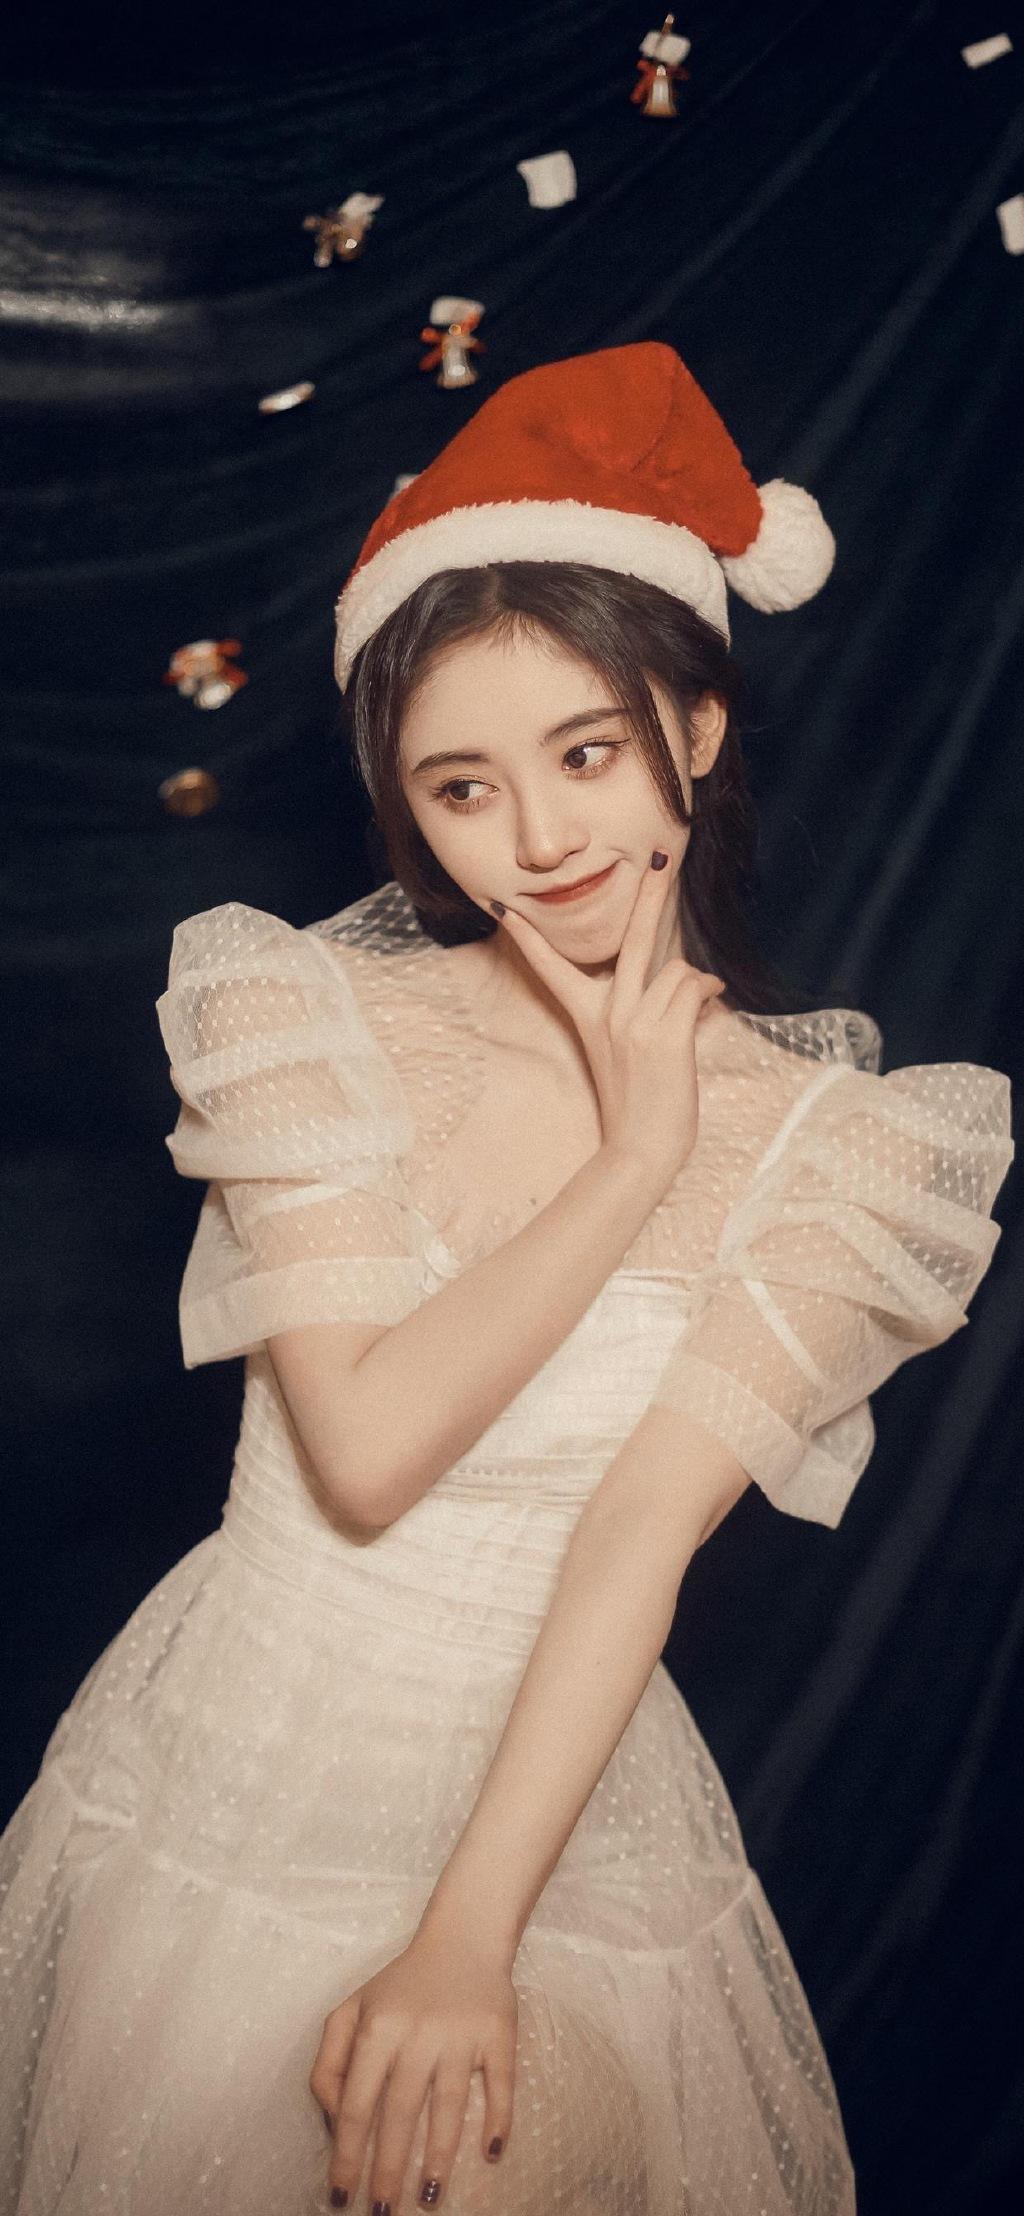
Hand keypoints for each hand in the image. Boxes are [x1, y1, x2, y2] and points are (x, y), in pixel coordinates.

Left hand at [310, 1923, 517, 2210]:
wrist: (463, 1938)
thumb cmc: (400, 1986)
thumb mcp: (350, 2011)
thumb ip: (329, 2064)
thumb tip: (335, 2122)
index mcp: (377, 2030)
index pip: (357, 2104)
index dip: (347, 2155)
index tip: (340, 2195)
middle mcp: (417, 2034)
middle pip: (400, 2112)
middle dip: (388, 2169)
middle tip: (382, 2213)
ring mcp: (461, 2035)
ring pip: (448, 2104)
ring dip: (438, 2155)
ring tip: (428, 2197)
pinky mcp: (498, 2034)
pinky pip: (500, 2083)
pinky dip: (498, 2118)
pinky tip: (491, 2151)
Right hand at [489, 854, 724, 1189]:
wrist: (640, 1149)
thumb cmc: (637, 1105)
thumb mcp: (625, 1054)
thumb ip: (643, 1014)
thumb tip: (687, 984)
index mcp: (589, 1017)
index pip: (550, 968)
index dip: (527, 938)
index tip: (503, 910)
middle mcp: (608, 1013)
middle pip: (628, 939)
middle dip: (647, 893)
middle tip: (658, 854)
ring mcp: (634, 1022)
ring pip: (677, 970)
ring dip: (696, 983)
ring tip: (704, 999)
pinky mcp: (664, 1035)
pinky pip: (694, 989)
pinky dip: (710, 992)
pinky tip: (715, 1003)